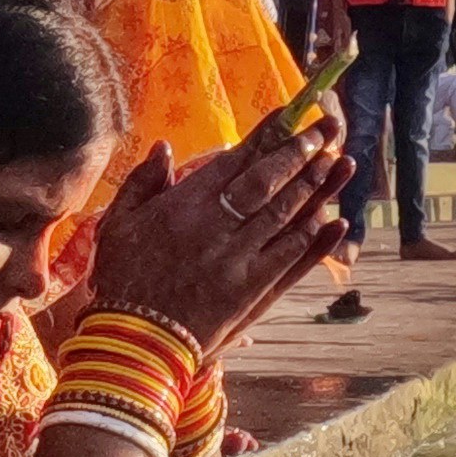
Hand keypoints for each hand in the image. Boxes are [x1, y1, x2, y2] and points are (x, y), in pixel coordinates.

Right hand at [83, 106, 353, 355]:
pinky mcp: (251, 290)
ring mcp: (236, 259)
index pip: (234, 160)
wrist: (134, 341)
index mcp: (183, 205)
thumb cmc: (122, 280)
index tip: (289, 115)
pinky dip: (316, 238)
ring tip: (337, 162)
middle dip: (299, 152)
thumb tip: (165, 147)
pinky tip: (335, 220)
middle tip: (324, 131)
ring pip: (284, 214)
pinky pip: (290, 257)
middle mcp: (215, 226)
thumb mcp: (118, 223)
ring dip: (314, 186)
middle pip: (267, 180)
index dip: (266, 135)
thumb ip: (143, 182)